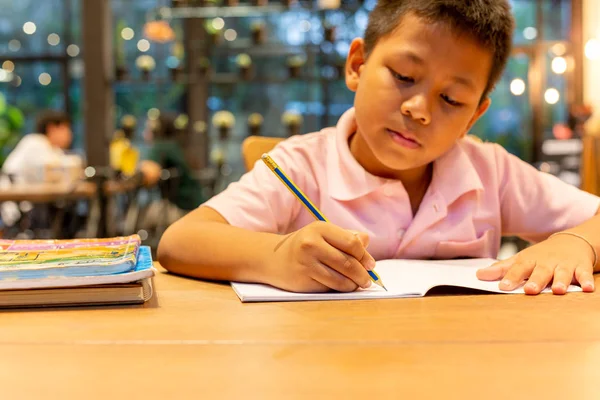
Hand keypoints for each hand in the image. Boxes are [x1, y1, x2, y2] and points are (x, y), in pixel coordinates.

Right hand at [267, 221, 375, 292]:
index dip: (365, 256)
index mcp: (320, 228)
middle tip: (368, 280)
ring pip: (341, 279)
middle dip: (362, 274)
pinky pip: (330, 288)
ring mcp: (306, 263)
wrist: (273, 258)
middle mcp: (311, 244)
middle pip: (348, 263)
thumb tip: (367, 242)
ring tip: (357, 284)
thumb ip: (346, 236)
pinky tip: (342, 286)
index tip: (371, 264)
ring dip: (353, 284)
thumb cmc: (305, 245)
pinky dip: (340, 289)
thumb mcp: (323, 234)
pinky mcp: (303, 280)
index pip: (352, 243)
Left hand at [476, 234, 595, 294]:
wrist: (572, 242)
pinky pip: (585, 275)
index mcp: (530, 261)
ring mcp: (565, 265)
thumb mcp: (521, 259)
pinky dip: (587, 281)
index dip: (511, 277)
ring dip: (561, 281)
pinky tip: (587, 289)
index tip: (502, 287)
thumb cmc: (542, 255)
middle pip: (541, 272)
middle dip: (536, 281)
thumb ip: (501, 269)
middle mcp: (547, 263)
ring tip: (558, 290)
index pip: (518, 268)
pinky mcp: (581, 267)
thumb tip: (479, 275)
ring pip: (563, 273)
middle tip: (530, 290)